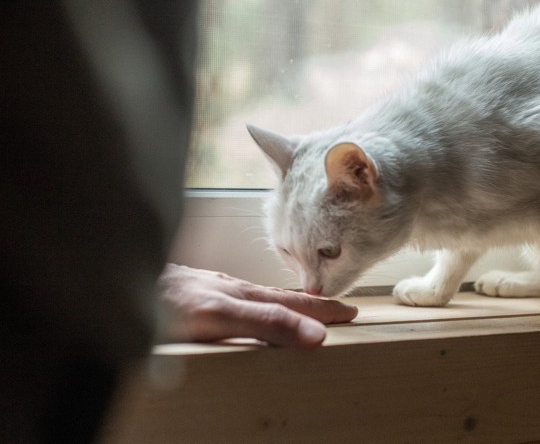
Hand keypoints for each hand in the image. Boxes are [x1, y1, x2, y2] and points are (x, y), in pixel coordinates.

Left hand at [157, 263, 357, 347]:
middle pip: (280, 298)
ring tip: (302, 308)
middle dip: (312, 305)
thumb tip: (313, 333)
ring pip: (258, 297)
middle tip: (339, 308)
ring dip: (286, 304)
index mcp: (243, 295)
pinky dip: (256, 304)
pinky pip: (237, 300)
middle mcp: (230, 289)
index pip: (294, 305)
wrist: (118, 279)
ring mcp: (212, 290)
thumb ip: (263, 322)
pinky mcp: (194, 295)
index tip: (349, 312)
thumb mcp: (219, 315)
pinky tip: (245, 308)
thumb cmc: (162, 302)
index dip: (322, 311)